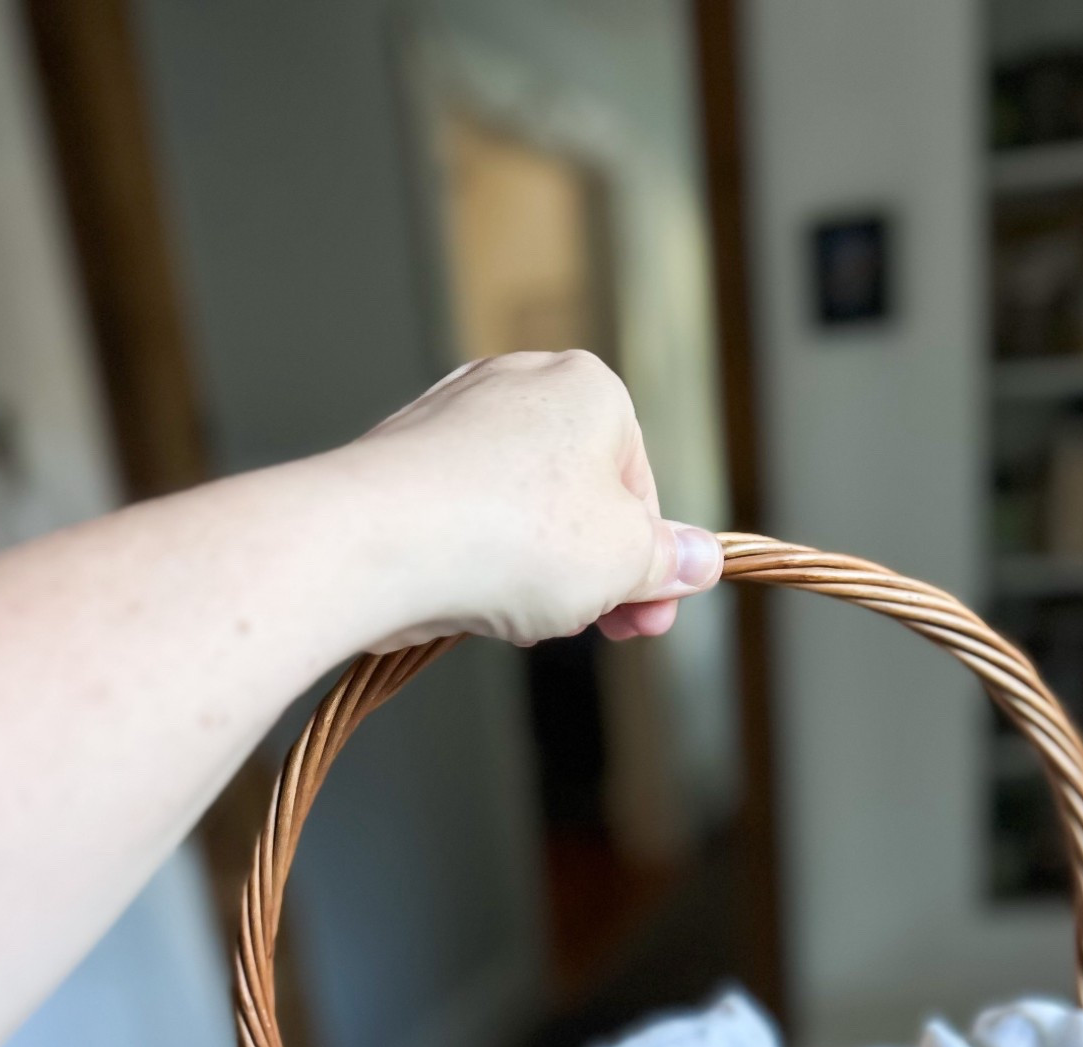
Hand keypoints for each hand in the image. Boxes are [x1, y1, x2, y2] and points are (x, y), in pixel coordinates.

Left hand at [327, 351, 722, 649]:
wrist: (379, 541)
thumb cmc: (514, 536)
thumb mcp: (626, 562)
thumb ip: (670, 562)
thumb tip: (704, 559)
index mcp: (591, 389)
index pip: (642, 490)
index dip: (649, 567)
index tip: (646, 617)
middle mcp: (522, 384)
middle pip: (582, 500)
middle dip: (593, 573)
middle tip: (596, 627)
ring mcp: (456, 417)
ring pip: (523, 515)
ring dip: (535, 575)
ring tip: (521, 613)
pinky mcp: (407, 459)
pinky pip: (466, 520)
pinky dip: (478, 562)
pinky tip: (471, 599)